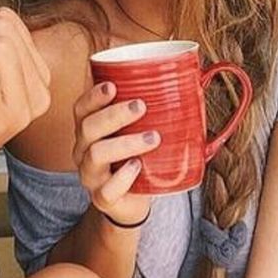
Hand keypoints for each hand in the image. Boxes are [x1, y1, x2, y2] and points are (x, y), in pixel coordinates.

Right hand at [73, 82, 159, 225]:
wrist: (131, 202)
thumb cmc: (136, 157)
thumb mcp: (138, 132)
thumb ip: (154, 109)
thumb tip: (196, 75)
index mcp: (89, 130)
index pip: (81, 108)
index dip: (94, 96)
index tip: (113, 85)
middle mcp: (83, 150)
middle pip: (88, 127)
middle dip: (114, 114)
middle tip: (141, 106)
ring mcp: (90, 175)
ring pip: (96, 155)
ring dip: (126, 143)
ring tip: (153, 138)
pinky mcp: (102, 199)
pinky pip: (107, 190)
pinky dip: (123, 177)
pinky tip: (138, 167)